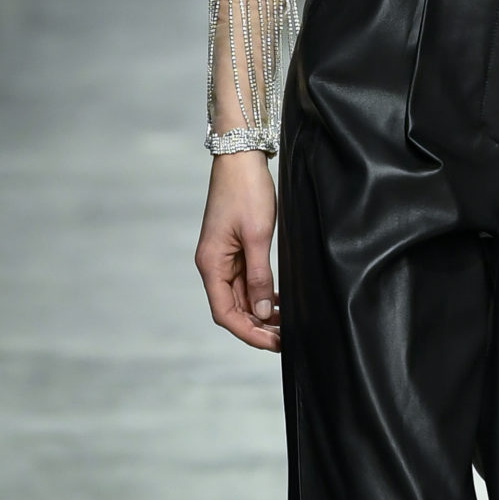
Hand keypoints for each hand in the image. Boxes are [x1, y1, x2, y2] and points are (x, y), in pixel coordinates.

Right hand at [194, 149, 280, 350]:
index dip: (248, 333)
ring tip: (287, 323)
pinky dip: (261, 294)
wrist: (241, 157)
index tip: (273, 343)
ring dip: (261, 313)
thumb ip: (260, 276)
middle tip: (287, 338)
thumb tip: (262, 312)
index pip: (225, 313)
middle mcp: (213, 265)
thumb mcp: (258, 236)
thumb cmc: (246, 191)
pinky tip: (279, 301)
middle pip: (232, 309)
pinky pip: (246, 281)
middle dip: (258, 327)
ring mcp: (223, 258)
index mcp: (211, 264)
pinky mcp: (233, 250)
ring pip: (241, 297)